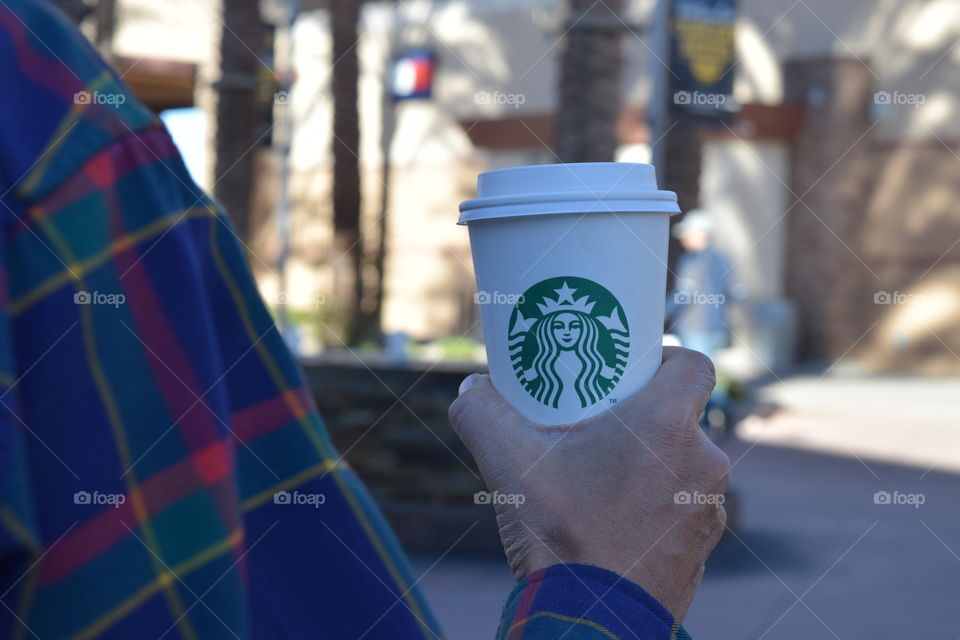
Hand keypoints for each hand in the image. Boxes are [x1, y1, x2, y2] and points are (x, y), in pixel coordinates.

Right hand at [449, 347, 729, 620]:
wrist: (591, 622)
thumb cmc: (559, 535)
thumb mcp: (508, 462)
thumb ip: (483, 413)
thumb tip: (470, 389)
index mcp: (666, 425)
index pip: (694, 363)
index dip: (666, 358)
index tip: (633, 372)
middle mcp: (702, 461)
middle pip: (681, 416)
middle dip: (644, 417)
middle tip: (600, 426)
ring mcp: (708, 508)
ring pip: (683, 464)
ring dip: (652, 463)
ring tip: (602, 478)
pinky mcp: (703, 546)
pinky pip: (684, 506)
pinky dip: (657, 505)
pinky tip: (615, 520)